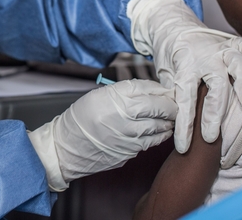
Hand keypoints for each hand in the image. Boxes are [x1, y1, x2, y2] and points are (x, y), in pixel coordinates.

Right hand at [28, 79, 176, 191]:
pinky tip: (162, 130)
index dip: (161, 89)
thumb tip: (153, 91)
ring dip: (169, 121)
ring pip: (161, 127)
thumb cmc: (80, 119)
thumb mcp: (99, 95)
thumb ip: (125, 91)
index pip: (148, 89)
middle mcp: (124, 116)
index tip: (167, 90)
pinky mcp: (130, 152)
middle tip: (176, 102)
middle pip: (160, 108)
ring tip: (171, 116)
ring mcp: (129, 137)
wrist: (66, 148)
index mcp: (115, 98)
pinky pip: (152, 141)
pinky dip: (160, 134)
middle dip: (172, 105)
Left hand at [128, 0, 241, 152]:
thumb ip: (174, 97)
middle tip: (212, 137)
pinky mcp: (232, 42)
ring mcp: (220, 49)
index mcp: (184, 67)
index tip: (183, 147)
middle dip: (214, 112)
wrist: (173, 28)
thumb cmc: (172, 61)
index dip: (184, 124)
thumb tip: (176, 126)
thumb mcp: (166, 78)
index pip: (185, 98)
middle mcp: (204, 58)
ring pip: (236, 64)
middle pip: (213, 85)